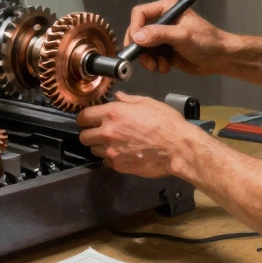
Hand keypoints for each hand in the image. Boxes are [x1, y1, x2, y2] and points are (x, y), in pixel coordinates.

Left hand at [76, 92, 203, 178]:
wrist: (178, 148)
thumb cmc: (167, 124)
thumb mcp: (148, 103)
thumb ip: (128, 100)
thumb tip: (117, 97)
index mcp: (113, 113)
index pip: (84, 116)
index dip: (86, 118)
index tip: (89, 119)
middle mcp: (107, 132)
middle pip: (84, 136)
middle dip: (89, 133)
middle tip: (100, 132)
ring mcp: (111, 151)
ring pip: (93, 150)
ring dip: (100, 146)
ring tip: (114, 143)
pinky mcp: (118, 165)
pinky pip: (106, 162)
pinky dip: (111, 158)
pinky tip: (122, 153)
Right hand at [125, 0, 227, 75]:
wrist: (220, 58)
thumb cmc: (206, 41)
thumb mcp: (183, 35)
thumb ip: (160, 34)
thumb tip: (137, 37)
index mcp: (166, 9)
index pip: (140, 14)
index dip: (135, 28)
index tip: (135, 44)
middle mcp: (162, 21)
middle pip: (138, 32)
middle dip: (141, 48)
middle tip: (146, 61)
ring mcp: (163, 37)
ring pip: (143, 48)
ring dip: (148, 59)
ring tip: (160, 66)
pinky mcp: (165, 51)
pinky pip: (151, 57)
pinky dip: (156, 65)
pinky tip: (167, 67)